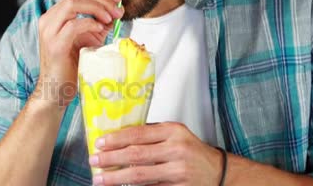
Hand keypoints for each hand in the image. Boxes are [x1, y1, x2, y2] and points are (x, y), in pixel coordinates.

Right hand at [34, 0, 123, 107]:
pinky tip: (101, 29)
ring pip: (73, 4)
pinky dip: (90, 23)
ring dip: (97, 7)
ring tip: (111, 17)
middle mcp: (49, 19)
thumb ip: (99, 24)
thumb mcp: (88, 39)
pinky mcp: (55, 44)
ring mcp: (49, 31)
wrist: (56, 90)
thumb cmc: (72, 66)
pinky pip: (73, 25)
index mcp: (55, 15)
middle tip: (118, 9)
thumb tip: (117, 11)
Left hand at [90, 122, 222, 185]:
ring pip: (140, 176)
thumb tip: (118, 137)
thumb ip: (151, 134)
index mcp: (173, 132)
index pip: (138, 134)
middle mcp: (176, 150)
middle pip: (136, 155)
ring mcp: (178, 172)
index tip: (99, 143)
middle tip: (94, 161)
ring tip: (100, 179)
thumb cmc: (192, 151)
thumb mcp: (175, 134)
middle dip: (111, 159)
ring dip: (116, 178)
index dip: (115, 139)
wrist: (218, 172)